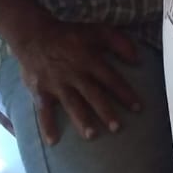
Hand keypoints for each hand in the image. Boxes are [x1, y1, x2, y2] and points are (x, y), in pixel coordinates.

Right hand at [9, 18, 141, 144]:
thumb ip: (120, 42)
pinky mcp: (40, 91)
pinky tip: (53, 142)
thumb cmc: (70, 35)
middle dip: (106, 112)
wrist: (35, 36)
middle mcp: (75, 75)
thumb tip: (138, 58)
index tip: (138, 108)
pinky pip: (44, 111)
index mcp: (91, 61)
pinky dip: (47, 126)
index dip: (125, 94)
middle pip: (93, 96)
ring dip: (82, 120)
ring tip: (91, 135)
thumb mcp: (98, 31)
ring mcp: (57, 85)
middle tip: (117, 128)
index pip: (112, 80)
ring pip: (72, 105)